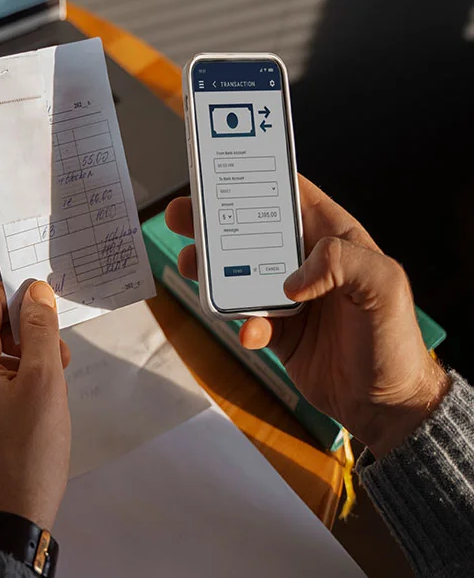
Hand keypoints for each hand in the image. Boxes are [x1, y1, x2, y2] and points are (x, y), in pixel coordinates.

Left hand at [0, 282, 70, 527]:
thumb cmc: (29, 449)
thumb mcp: (44, 382)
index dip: (20, 295)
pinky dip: (16, 384)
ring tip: (57, 382)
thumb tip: (35, 290)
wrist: (7, 524)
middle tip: (63, 356)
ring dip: (26, 359)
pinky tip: (40, 405)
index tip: (52, 308)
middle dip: (28, 333)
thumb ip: (40, 331)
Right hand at [166, 176, 449, 457]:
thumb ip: (344, 261)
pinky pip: (247, 317)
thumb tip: (292, 278)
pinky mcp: (278, 329)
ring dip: (212, 270)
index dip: (259, 179)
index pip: (293, 195)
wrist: (383, 404)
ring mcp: (289, 296)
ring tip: (191, 266)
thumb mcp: (384, 286)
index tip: (223, 173)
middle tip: (184, 214)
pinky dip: (242, 324)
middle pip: (252, 230)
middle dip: (215, 221)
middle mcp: (308, 262)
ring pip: (239, 272)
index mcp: (335, 238)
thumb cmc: (394, 340)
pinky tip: (251, 333)